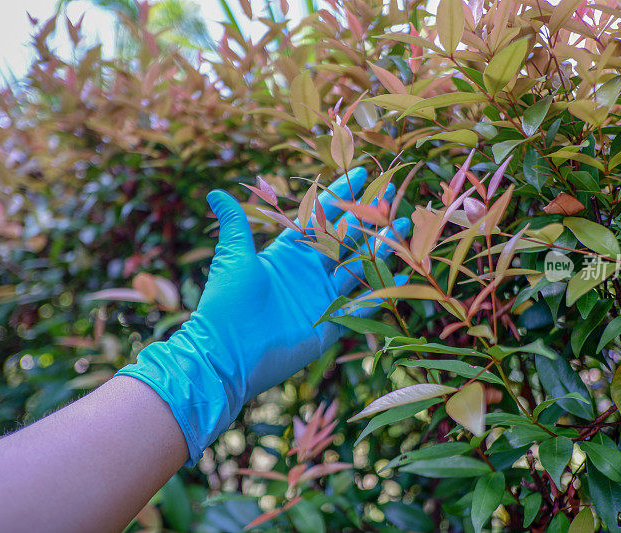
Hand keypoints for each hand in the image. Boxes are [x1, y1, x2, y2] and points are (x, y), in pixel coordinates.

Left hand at [118, 168, 409, 463]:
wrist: (229, 353)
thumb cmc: (227, 303)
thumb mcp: (234, 256)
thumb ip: (235, 223)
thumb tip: (216, 192)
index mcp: (287, 252)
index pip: (319, 216)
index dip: (339, 194)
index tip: (360, 172)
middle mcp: (308, 271)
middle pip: (345, 237)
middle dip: (368, 215)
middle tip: (393, 192)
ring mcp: (321, 296)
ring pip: (358, 265)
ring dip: (381, 246)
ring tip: (404, 224)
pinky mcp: (331, 322)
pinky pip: (361, 303)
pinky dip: (380, 289)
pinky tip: (401, 273)